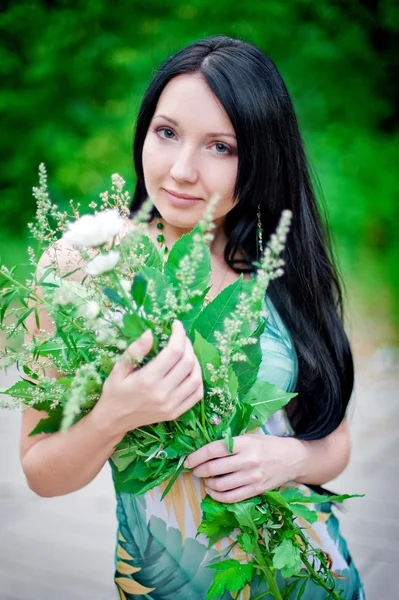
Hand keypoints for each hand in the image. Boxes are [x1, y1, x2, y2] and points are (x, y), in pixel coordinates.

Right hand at [94, 320, 203, 436]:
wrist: (114, 420)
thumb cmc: (115, 391)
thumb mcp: (119, 368)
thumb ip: (135, 350)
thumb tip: (150, 333)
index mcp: (148, 379)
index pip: (174, 352)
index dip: (179, 334)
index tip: (176, 325)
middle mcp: (162, 393)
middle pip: (187, 363)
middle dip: (188, 344)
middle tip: (181, 337)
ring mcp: (171, 405)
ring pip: (196, 378)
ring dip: (195, 361)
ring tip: (187, 353)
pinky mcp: (175, 413)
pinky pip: (197, 394)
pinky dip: (198, 380)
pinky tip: (190, 371)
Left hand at [184, 434, 303, 502]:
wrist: (292, 458)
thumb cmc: (266, 445)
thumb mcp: (249, 437)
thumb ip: (229, 443)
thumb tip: (203, 451)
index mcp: (244, 443)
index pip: (213, 450)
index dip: (197, 456)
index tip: (188, 460)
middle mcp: (247, 460)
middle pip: (213, 468)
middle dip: (199, 470)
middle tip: (194, 470)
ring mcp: (252, 477)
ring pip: (220, 485)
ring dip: (207, 484)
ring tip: (206, 480)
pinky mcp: (256, 490)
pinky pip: (231, 498)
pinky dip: (217, 496)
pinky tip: (213, 491)